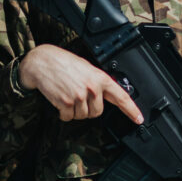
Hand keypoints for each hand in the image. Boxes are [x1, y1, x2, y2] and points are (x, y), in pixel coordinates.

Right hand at [18, 45, 143, 123]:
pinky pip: (68, 118)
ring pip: (82, 116)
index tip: (138, 119)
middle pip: (97, 112)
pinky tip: (60, 100)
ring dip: (74, 111)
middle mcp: (92, 88)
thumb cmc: (63, 63)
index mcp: (100, 78)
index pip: (121, 96)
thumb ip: (97, 82)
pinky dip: (63, 113)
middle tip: (77, 95)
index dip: (131, 110)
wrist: (42, 61)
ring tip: (67, 94)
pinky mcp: (66, 103)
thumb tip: (105, 96)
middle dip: (87, 108)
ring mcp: (80, 96)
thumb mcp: (86, 68)